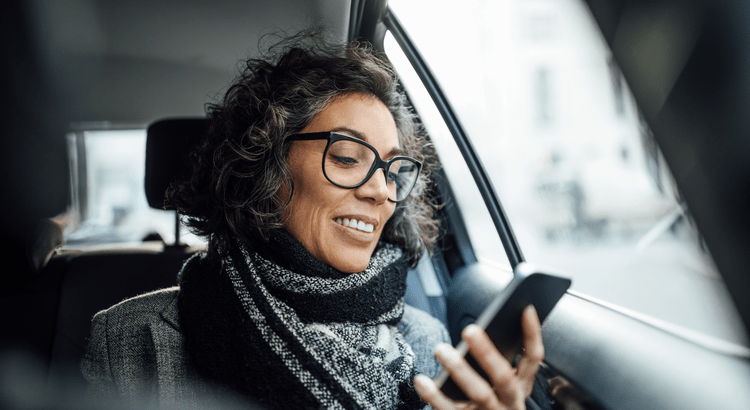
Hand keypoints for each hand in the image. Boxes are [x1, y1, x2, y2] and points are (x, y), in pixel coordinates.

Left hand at [414, 305, 543, 409]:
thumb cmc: (492, 405)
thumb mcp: (503, 389)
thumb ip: (497, 364)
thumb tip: (477, 332)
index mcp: (520, 388)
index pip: (532, 359)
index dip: (532, 334)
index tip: (525, 308)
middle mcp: (510, 402)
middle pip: (504, 377)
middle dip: (487, 352)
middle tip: (470, 330)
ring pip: (479, 393)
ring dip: (460, 370)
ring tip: (441, 349)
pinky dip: (434, 396)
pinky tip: (421, 380)